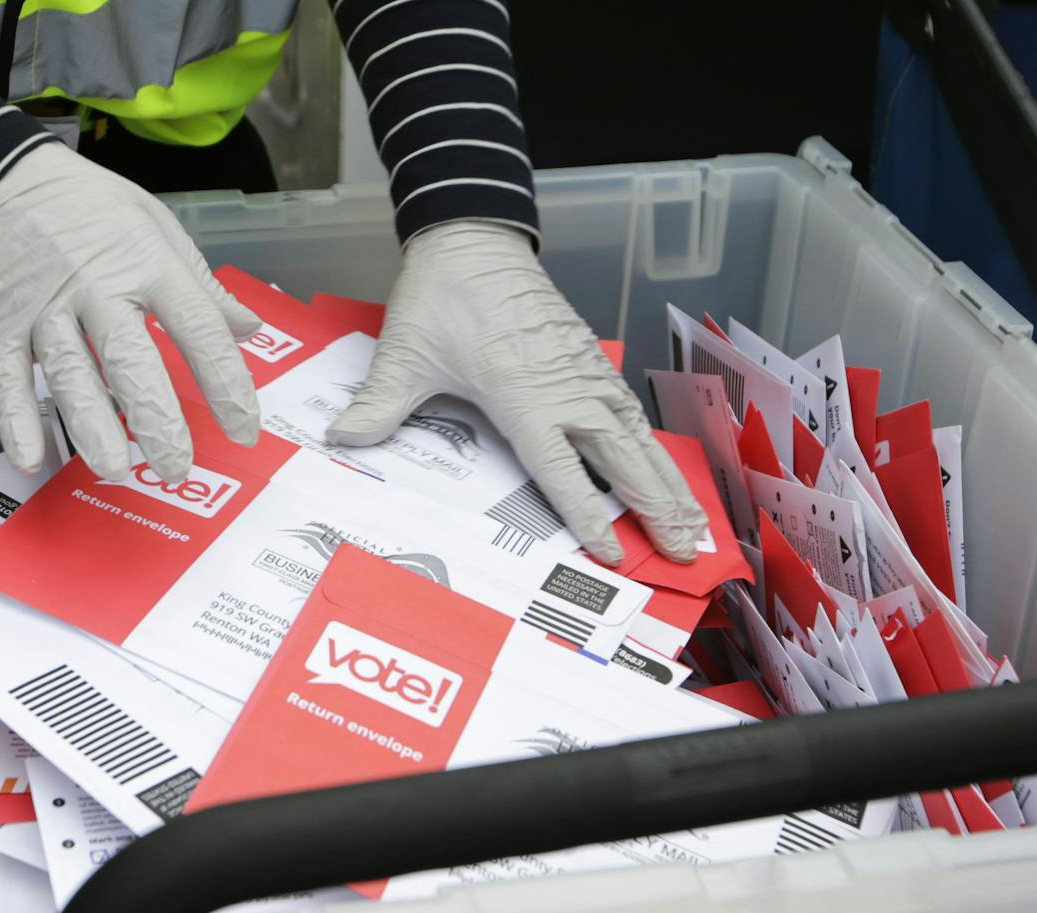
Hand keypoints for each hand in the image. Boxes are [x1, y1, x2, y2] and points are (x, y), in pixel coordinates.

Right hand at [0, 143, 260, 481]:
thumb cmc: (87, 205)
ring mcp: (44, 310)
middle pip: (130, 361)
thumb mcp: (157, 226)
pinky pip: (4, 378)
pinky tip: (30, 458)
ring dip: (91, 426)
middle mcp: (96, 289)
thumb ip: (202, 286)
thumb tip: (248, 329)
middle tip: (177, 466)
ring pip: (69, 374)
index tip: (245, 429)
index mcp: (146, 264)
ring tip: (115, 469)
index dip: (226, 383)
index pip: (197, 329)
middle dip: (156, 419)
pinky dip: (14, 421)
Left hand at [326, 221, 706, 564]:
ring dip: (668, 480)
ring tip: (695, 522)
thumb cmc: (442, 295)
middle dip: (656, 507)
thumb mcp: (404, 354)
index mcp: (521, 394)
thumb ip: (379, 404)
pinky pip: (628, 410)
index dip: (587, 512)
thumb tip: (341, 439)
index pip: (562, 467)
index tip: (612, 551)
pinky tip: (665, 468)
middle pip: (621, 459)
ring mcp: (582, 372)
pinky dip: (653, 444)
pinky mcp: (587, 358)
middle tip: (686, 549)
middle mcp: (563, 387)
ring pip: (636, 437)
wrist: (471, 237)